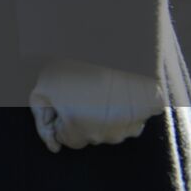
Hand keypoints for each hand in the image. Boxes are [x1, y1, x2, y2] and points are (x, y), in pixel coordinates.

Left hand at [29, 58, 162, 152]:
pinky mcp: (148, 113)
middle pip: (89, 135)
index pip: (66, 139)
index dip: (61, 119)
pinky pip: (133, 117)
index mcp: (80, 131)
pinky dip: (125, 107)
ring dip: (103, 115)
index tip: (63, 100)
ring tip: (98, 87)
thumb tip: (53, 147)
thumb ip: (43, 121)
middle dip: (81, 119)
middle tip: (80, 91)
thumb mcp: (43, 89)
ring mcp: (131, 126)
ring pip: (112, 128)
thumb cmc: (71, 66)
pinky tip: (117, 89)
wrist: (108, 43)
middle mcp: (107, 135)